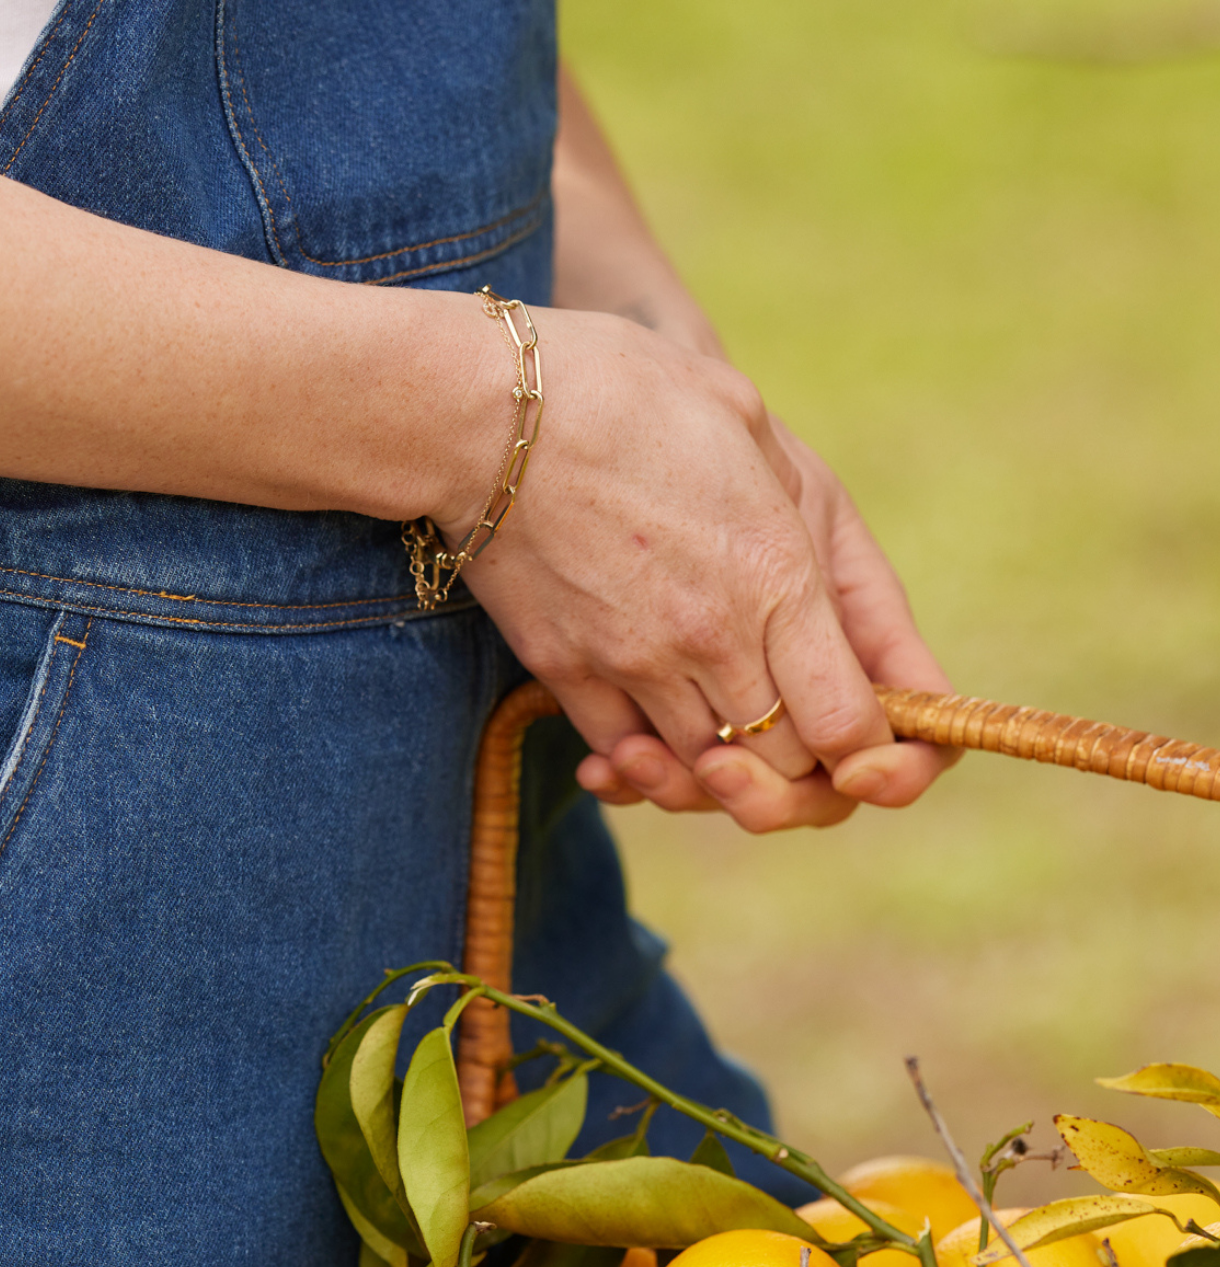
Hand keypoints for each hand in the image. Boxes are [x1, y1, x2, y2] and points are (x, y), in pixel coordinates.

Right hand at [445, 310, 953, 832]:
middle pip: (784, 766)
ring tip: (723, 740)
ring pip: (703, 773)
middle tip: (798, 741)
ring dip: (722, 770)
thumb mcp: (760, 435)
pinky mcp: (567, 672)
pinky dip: (646, 766)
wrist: (488, 408)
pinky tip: (649, 743)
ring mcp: (633, 662)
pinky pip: (625, 757)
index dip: (878, 755)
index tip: (871, 743)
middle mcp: (711, 635)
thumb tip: (854, 629)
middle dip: (805, 771)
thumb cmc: (632, 394)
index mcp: (778, 573)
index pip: (850, 724)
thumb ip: (816, 539)